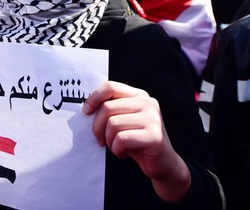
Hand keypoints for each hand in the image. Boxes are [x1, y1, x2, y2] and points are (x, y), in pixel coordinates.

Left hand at [83, 81, 190, 202]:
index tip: (86, 112)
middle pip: (107, 107)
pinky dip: (117, 149)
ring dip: (109, 140)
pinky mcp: (154, 136)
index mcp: (139, 96)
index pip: (111, 87)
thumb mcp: (124, 120)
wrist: (163, 163)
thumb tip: (87, 107)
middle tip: (100, 140)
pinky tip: (123, 153)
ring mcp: (152, 119)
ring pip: (112, 124)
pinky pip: (121, 139)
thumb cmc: (137, 141)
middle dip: (98, 127)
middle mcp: (148, 103)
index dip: (94, 98)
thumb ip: (113, 110)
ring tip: (116, 147)